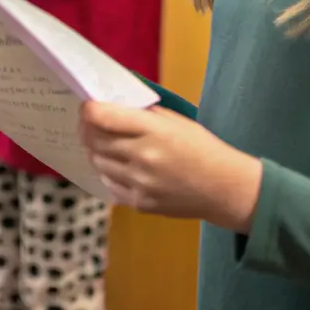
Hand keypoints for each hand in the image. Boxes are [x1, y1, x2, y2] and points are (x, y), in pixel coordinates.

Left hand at [80, 101, 262, 230]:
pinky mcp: (139, 203)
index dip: (88, 110)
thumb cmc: (202, 147)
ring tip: (97, 142)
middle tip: (86, 122)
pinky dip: (106, 172)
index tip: (86, 106)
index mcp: (152, 130)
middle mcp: (141, 156)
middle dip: (85, 128)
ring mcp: (139, 183)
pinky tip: (112, 164)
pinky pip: (109, 185)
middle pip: (95, 140)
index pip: (103, 118)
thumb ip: (144, 114)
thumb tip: (114, 107)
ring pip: (98, 163)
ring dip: (93, 150)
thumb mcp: (176, 120)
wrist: (223, 189)